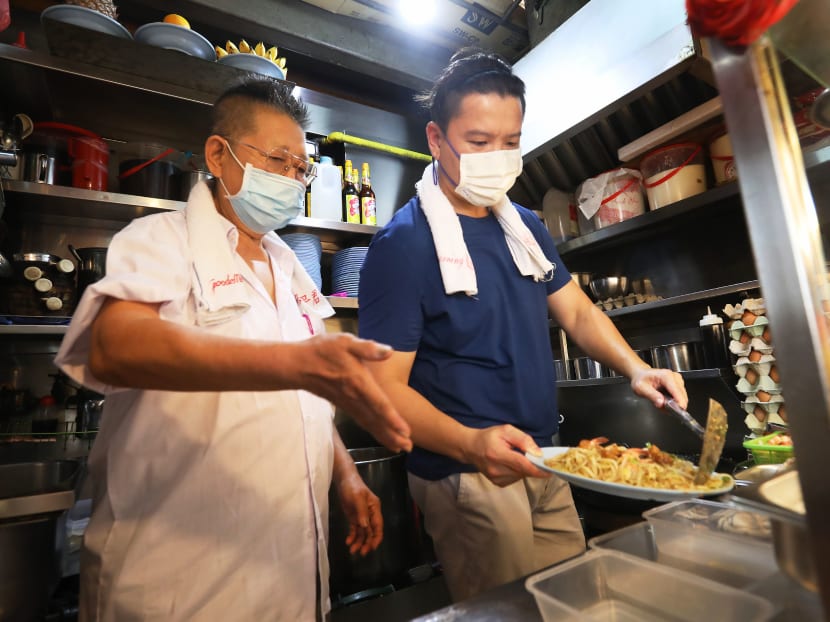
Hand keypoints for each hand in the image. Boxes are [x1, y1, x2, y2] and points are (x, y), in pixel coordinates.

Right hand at [292, 334, 411, 452]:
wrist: (297, 365)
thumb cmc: (321, 351)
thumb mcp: (345, 342)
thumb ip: (368, 348)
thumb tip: (389, 351)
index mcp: (358, 381)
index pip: (379, 403)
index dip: (392, 418)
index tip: (406, 432)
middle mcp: (354, 397)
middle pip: (376, 420)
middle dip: (392, 435)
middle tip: (409, 448)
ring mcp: (347, 403)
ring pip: (368, 423)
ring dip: (384, 436)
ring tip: (399, 448)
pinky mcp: (343, 405)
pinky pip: (361, 421)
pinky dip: (373, 430)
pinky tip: (380, 435)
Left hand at [335, 472, 382, 556]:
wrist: (343, 480)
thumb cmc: (352, 486)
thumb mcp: (357, 497)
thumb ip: (362, 512)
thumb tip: (365, 527)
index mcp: (375, 509)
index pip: (378, 526)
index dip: (376, 537)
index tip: (372, 548)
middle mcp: (370, 514)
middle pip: (371, 532)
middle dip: (367, 543)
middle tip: (361, 553)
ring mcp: (361, 516)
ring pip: (363, 533)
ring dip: (359, 542)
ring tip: (352, 550)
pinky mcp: (353, 517)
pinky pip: (355, 530)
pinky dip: (352, 536)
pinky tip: (348, 542)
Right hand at [465, 425, 550, 486]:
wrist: (471, 448)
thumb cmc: (489, 437)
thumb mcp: (506, 430)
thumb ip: (523, 440)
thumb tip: (538, 453)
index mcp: (498, 454)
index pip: (523, 465)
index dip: (539, 469)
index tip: (551, 469)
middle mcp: (496, 469)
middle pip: (524, 472)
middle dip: (533, 465)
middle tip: (534, 456)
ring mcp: (496, 478)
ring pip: (521, 476)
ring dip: (525, 468)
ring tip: (517, 457)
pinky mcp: (498, 483)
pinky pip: (516, 479)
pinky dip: (518, 472)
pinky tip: (512, 463)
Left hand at [630, 367, 687, 408]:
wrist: (641, 375)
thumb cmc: (640, 379)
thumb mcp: (641, 388)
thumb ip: (652, 396)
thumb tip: (661, 403)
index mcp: (666, 376)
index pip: (677, 391)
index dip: (679, 402)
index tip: (678, 411)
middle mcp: (674, 377)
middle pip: (682, 395)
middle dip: (675, 405)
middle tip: (663, 408)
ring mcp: (678, 380)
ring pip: (682, 397)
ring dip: (674, 403)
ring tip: (661, 403)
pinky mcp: (679, 384)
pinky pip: (680, 397)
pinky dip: (674, 401)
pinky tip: (664, 401)